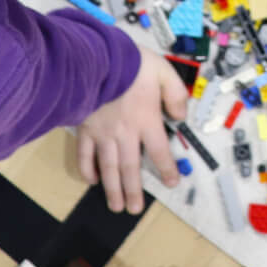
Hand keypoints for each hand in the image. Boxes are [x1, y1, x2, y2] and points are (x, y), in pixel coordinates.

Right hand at [75, 49, 188, 212]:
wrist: (97, 57)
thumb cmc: (132, 63)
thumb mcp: (164, 71)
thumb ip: (176, 95)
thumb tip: (181, 116)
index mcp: (146, 120)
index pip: (159, 151)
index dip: (166, 169)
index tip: (171, 183)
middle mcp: (125, 133)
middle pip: (131, 168)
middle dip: (133, 191)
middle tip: (135, 209)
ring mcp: (103, 133)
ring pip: (109, 167)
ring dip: (113, 189)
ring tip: (116, 206)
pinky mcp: (85, 128)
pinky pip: (85, 154)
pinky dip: (87, 169)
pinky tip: (92, 180)